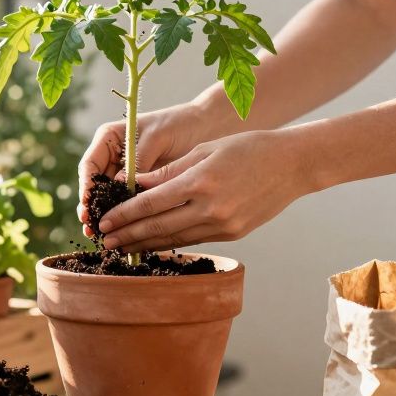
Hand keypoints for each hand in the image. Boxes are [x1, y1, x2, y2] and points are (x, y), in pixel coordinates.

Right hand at [77, 104, 199, 234]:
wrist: (205, 126)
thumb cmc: (180, 124)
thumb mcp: (157, 137)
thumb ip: (138, 159)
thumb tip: (118, 183)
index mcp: (110, 139)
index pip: (90, 164)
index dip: (86, 186)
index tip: (88, 203)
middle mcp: (113, 157)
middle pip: (94, 186)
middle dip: (91, 207)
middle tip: (90, 227)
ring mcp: (125, 173)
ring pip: (108, 198)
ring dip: (104, 216)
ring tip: (98, 234)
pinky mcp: (140, 187)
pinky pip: (129, 203)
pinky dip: (125, 217)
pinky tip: (123, 231)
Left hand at [97, 128, 318, 251]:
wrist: (292, 165)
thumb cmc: (247, 148)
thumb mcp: (205, 150)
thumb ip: (169, 171)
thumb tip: (134, 185)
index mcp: (200, 181)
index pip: (151, 203)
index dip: (124, 214)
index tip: (104, 221)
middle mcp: (210, 208)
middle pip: (158, 226)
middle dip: (127, 235)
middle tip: (104, 241)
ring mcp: (223, 225)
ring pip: (174, 239)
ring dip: (145, 244)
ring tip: (122, 247)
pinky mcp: (232, 234)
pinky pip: (193, 239)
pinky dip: (170, 243)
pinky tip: (153, 244)